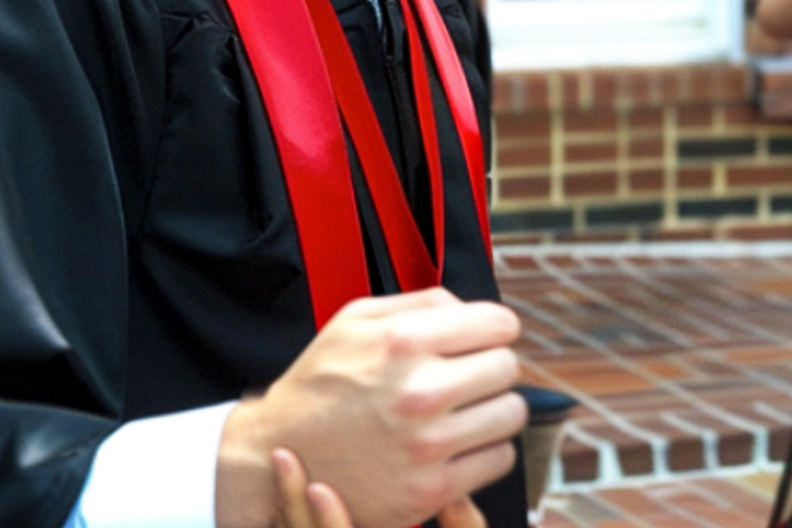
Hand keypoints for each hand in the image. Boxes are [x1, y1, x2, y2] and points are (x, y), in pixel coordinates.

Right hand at [218, 288, 525, 527]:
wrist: (279, 451)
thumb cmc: (320, 384)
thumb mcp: (355, 320)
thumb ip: (422, 303)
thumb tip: (475, 309)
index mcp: (402, 342)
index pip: (499, 324)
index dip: (495, 329)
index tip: (487, 339)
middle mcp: (418, 392)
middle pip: (508, 367)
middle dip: (491, 367)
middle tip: (468, 377)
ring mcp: (427, 444)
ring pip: (511, 414)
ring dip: (493, 409)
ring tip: (464, 410)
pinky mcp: (431, 488)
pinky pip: (499, 458)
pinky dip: (485, 450)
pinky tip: (457, 442)